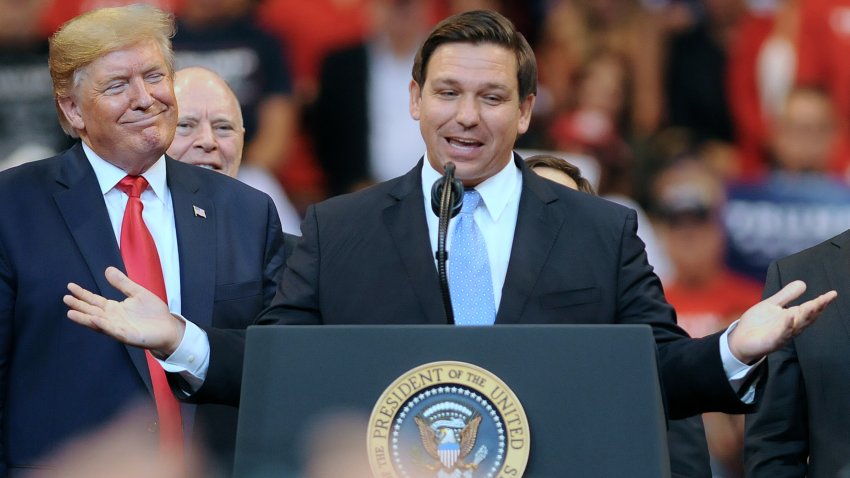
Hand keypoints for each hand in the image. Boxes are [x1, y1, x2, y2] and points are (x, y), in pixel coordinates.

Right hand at [64, 266, 185, 357]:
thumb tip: (107, 270)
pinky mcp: (128, 336)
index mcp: (115, 309)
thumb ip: (123, 283)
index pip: (95, 300)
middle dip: (79, 306)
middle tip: (65, 298)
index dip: (83, 294)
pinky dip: (103, 325)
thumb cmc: (153, 313)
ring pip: (98, 323)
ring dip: (85, 318)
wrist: (169, 328)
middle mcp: (113, 319)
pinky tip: (94, 319)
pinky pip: (113, 330)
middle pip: (92, 311)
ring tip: (70, 313)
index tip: (70, 286)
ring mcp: (119, 328)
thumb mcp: (137, 293)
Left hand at [728, 280, 836, 363]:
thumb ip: (787, 296)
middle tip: (826, 299)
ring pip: (797, 326)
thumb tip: (803, 283)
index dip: (821, 302)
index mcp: (792, 317)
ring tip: (813, 305)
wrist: (740, 339)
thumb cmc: (758, 323)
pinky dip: (786, 326)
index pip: (809, 309)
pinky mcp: (771, 342)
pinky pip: (780, 335)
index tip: (832, 294)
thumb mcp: (772, 305)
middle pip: (806, 318)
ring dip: (805, 316)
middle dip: (816, 308)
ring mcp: (782, 335)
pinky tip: (789, 317)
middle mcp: (790, 327)